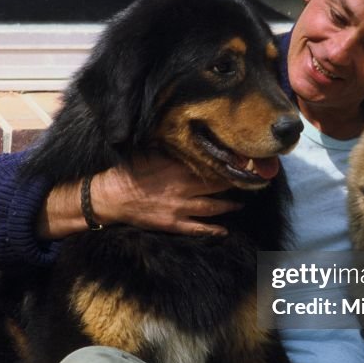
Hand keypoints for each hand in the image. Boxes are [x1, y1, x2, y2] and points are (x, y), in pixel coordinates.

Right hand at [38, 153, 240, 239]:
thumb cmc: (129, 171)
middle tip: (252, 180)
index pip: (212, 163)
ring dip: (230, 205)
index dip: (230, 162)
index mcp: (179, 166)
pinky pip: (198, 228)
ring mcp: (180, 207)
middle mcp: (184, 186)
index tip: (246, 160)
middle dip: (236, 182)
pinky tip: (224, 231)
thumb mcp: (151, 152)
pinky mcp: (173, 223)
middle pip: (218, 184)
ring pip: (214, 206)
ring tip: (242, 203)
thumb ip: (171, 147)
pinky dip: (213, 230)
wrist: (110, 196)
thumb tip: (188, 131)